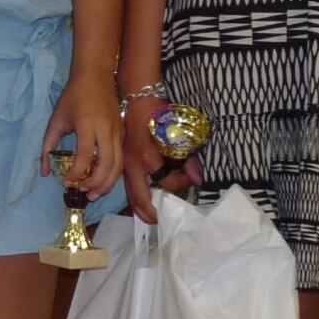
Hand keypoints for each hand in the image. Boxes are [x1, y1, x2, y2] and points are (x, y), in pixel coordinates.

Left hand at [40, 73, 121, 199]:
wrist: (96, 76)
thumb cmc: (73, 98)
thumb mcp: (56, 120)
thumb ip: (48, 147)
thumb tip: (45, 173)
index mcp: (87, 125)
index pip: (85, 156)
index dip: (76, 173)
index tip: (66, 182)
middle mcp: (106, 130)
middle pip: (108, 165)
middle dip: (96, 184)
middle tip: (84, 193)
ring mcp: (118, 132)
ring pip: (119, 164)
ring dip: (108, 183)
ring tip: (94, 193)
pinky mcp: (123, 133)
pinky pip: (121, 158)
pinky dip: (113, 173)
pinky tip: (102, 180)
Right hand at [119, 93, 204, 222]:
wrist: (136, 97)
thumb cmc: (157, 113)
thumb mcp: (178, 134)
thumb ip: (188, 158)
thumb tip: (198, 179)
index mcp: (147, 158)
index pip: (166, 182)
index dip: (182, 183)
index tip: (192, 179)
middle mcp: (132, 165)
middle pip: (139, 198)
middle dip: (148, 213)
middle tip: (158, 221)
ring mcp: (123, 163)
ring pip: (130, 192)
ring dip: (139, 205)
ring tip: (149, 215)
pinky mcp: (121, 160)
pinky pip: (127, 182)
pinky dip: (134, 193)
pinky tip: (142, 196)